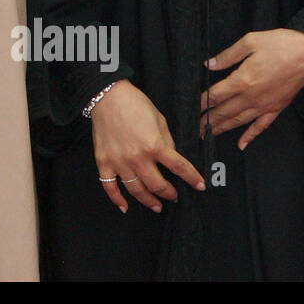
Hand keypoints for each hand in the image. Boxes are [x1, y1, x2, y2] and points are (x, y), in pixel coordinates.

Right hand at [91, 80, 205, 213]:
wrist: (107, 95)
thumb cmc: (135, 104)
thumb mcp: (159, 120)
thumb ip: (167, 141)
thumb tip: (171, 159)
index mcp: (155, 145)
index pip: (179, 167)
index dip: (192, 178)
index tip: (200, 186)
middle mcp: (137, 157)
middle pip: (158, 185)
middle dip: (170, 193)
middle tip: (174, 196)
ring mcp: (119, 161)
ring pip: (136, 190)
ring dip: (149, 201)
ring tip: (157, 206)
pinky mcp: (103, 161)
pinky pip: (109, 186)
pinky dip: (117, 199)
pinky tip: (125, 207)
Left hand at [201, 29, 303, 148]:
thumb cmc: (281, 44)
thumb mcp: (250, 41)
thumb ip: (227, 55)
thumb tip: (209, 64)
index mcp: (243, 80)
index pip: (216, 95)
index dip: (202, 102)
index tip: (192, 108)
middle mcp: (253, 97)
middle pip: (225, 112)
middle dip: (208, 121)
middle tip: (195, 128)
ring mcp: (266, 105)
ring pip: (240, 121)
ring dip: (223, 128)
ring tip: (209, 135)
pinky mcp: (278, 107)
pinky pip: (261, 126)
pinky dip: (250, 136)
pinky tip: (241, 144)